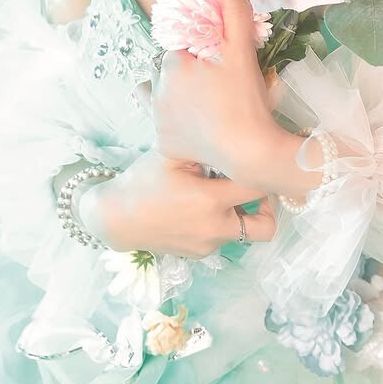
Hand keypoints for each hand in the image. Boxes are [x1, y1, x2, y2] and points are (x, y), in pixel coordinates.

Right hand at [79, 148, 275, 256]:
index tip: (258, 163)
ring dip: (238, 213)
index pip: (259, 188)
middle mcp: (214, 227)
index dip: (265, 174)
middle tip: (253, 191)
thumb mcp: (172, 155)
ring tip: (217, 194)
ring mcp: (208, 245)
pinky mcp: (199, 254)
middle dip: (268, 209)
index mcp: (209, 200)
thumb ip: (206, 146)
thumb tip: (237, 129)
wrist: (115, 218)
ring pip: (242, 230)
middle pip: (266, 227)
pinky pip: (222, 238)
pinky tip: (198, 207)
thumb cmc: (142, 181)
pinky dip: (219, 223)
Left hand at [151, 0, 279, 181]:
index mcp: (171, 64)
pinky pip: (162, 123)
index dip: (198, 50)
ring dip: (171, 91)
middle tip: (214, 81)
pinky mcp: (163, 144)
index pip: (179, 44)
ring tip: (200, 99)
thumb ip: (233, 8)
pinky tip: (195, 121)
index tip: (217, 62)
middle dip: (184, 68)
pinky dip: (174, 120)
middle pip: (166, 67)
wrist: (250, 152)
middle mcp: (156, 91)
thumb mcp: (242, 48)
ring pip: (156, 93)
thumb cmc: (246, 100)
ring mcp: (157, 120)